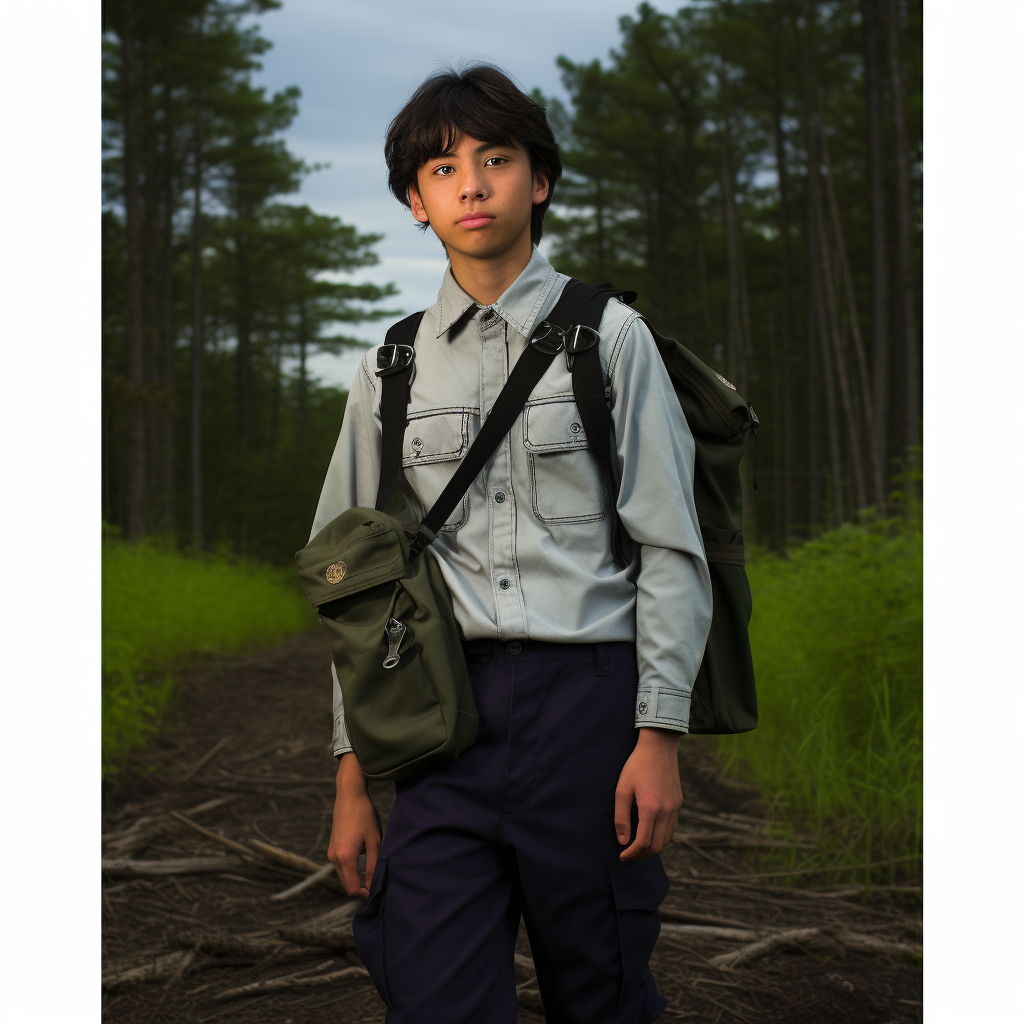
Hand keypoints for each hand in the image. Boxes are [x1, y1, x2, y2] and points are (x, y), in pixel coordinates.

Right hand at [327, 752, 382, 897]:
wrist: (349, 794)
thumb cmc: (365, 815)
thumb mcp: (374, 840)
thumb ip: (373, 865)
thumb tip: (373, 885)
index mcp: (345, 857)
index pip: (352, 888)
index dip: (364, 894)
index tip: (377, 891)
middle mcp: (334, 857)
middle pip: (346, 884)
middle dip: (360, 888)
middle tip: (377, 884)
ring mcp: (331, 852)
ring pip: (343, 875)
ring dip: (356, 878)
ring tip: (372, 873)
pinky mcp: (332, 847)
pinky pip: (341, 865)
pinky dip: (351, 869)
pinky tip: (364, 862)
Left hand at [614, 727, 682, 861]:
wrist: (659, 746)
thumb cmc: (636, 766)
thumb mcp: (622, 789)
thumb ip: (621, 817)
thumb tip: (622, 841)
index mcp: (651, 808)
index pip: (643, 842)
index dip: (631, 853)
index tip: (622, 855)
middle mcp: (666, 811)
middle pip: (657, 846)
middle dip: (642, 855)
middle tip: (629, 855)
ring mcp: (675, 807)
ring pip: (666, 839)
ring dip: (652, 847)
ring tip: (638, 847)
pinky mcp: (678, 803)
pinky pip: (671, 828)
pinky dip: (661, 836)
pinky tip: (649, 832)